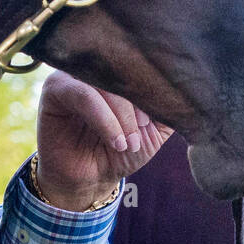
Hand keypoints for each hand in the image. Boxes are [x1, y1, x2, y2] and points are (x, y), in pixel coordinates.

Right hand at [34, 72, 173, 211]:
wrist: (91, 180)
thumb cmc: (122, 149)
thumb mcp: (155, 128)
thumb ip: (168, 105)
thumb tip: (188, 84)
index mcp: (120, 69)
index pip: (142, 63)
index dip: (153, 91)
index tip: (155, 122)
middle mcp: (96, 66)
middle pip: (125, 71)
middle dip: (139, 105)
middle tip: (143, 132)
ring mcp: (73, 74)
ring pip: (106, 83)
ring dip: (123, 116)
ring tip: (128, 143)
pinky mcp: (55, 89)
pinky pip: (83, 95)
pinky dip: (105, 119)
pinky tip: (115, 141)